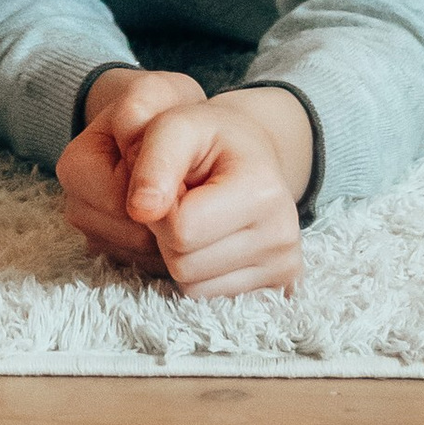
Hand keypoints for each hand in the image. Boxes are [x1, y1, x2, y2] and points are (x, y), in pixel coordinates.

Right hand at [56, 67, 203, 270]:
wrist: (163, 120)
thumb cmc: (158, 107)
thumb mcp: (152, 93)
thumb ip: (139, 119)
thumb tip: (139, 192)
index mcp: (75, 168)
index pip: (124, 207)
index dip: (162, 194)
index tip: (183, 169)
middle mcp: (78, 207)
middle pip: (132, 238)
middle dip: (168, 219)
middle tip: (189, 184)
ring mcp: (96, 233)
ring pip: (141, 257)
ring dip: (171, 237)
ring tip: (186, 199)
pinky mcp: (116, 253)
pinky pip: (147, 267)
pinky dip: (169, 250)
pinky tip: (180, 220)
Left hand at [63, 73, 309, 297]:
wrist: (251, 152)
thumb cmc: (209, 136)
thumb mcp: (176, 125)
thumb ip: (153, 161)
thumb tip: (139, 211)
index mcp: (263, 191)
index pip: (180, 229)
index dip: (159, 208)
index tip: (170, 183)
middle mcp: (283, 237)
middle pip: (184, 266)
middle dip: (168, 233)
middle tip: (182, 200)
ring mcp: (284, 267)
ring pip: (193, 289)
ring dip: (180, 254)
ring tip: (197, 216)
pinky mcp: (278, 287)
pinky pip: (210, 298)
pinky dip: (199, 272)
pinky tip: (211, 238)